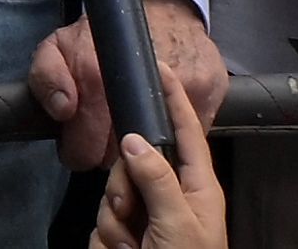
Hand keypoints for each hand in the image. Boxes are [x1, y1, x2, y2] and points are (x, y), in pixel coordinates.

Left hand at [29, 0, 227, 170]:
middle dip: (111, 151)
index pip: (84, 154)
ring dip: (148, 146)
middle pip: (120, 161)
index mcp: (95, 81)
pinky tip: (165, 114)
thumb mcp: (58, 45)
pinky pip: (191, 137)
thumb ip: (45, 78)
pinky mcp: (209, 94)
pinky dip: (178, 133)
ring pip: (158, 154)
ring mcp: (179, 94)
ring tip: (138, 122)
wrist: (160, 1)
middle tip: (110, 130)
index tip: (83, 141)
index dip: (79, 150)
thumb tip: (63, 110)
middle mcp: (139, 91)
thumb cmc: (107, 31)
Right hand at [92, 67, 225, 248]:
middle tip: (131, 216)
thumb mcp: (179, 223)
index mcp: (196, 188)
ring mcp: (146, 220)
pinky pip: (101, 226)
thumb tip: (135, 139)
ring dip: (114, 224)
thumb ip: (156, 178)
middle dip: (122, 189)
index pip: (185, 132)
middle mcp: (169, 198)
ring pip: (111, 196)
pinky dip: (107, 244)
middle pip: (132, 163)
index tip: (160, 66)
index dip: (173, 98)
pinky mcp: (124, 240)